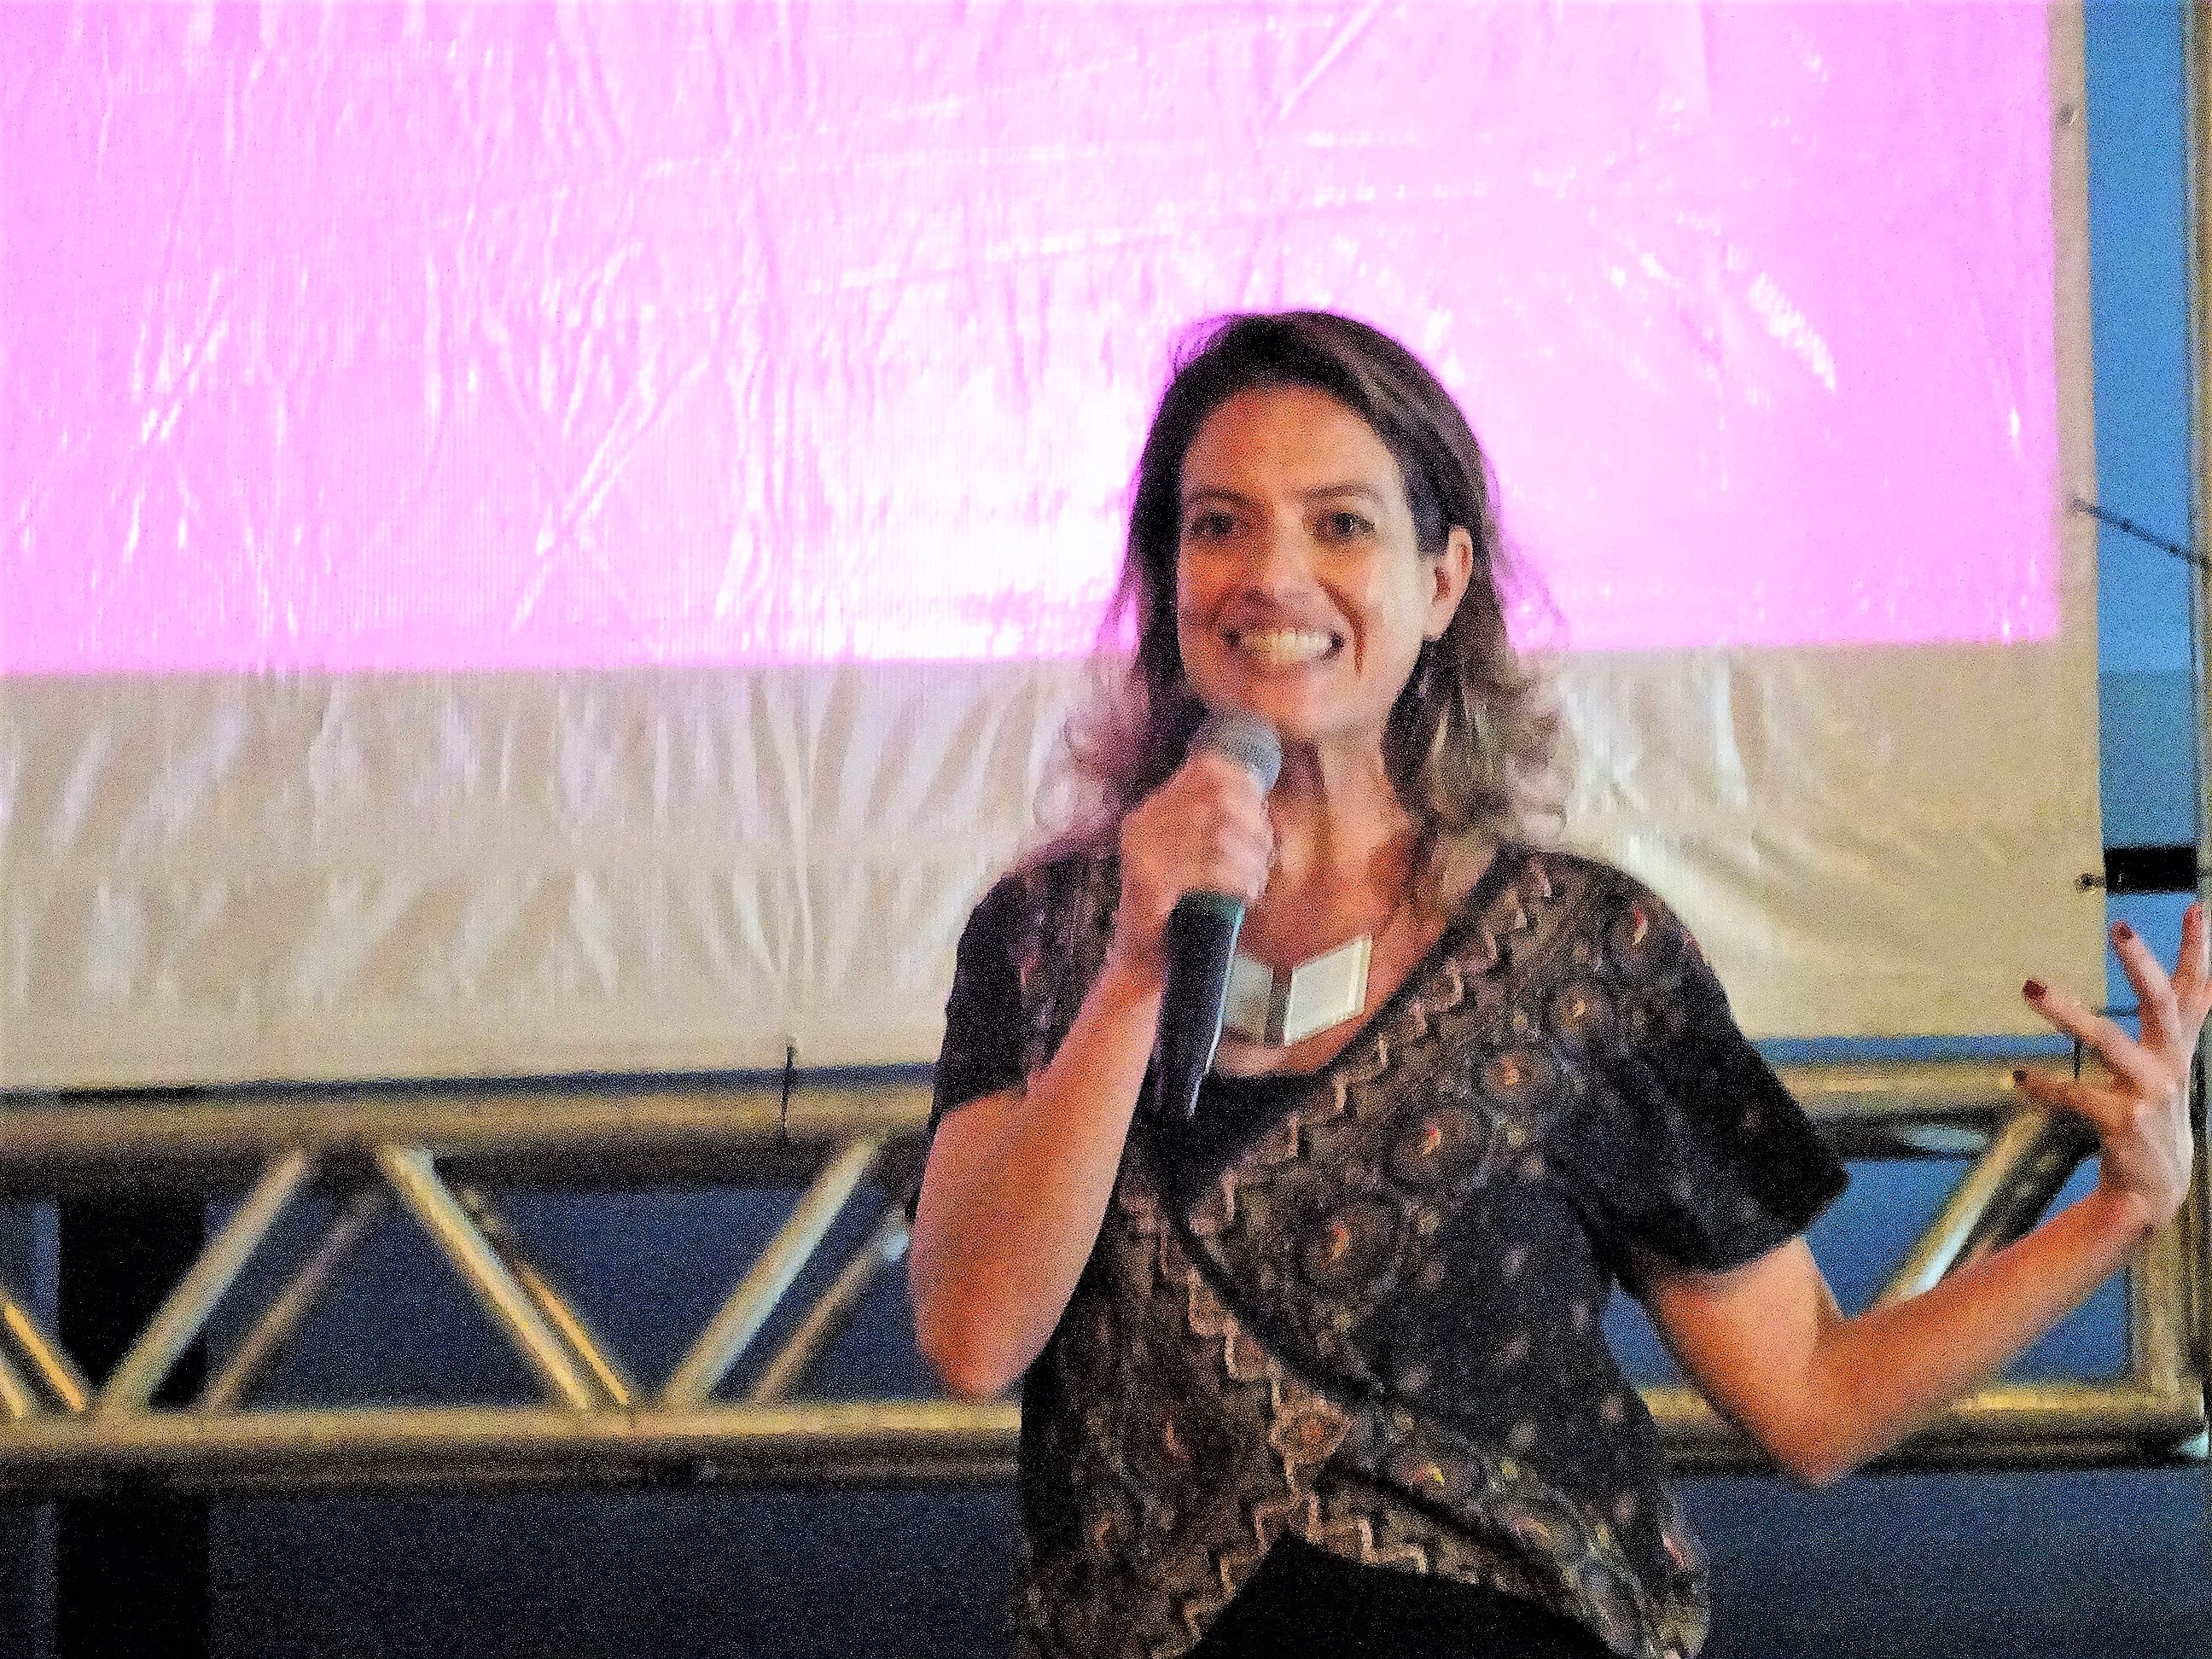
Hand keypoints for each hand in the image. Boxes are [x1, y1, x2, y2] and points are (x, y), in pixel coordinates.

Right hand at [1110, 750, 1274, 985]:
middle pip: (1221, 797)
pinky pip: (1210, 866)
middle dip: (1255, 828)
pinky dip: (1238, 881)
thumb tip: (1263, 793)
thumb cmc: (1186, 912)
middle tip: (1264, 858)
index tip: (1262, 820)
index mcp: (1153, 810)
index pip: (1209, 769)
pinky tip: (1244, 897)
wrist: (1147, 969)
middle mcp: (1143, 823)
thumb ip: (1224, 822)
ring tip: (1255, 882)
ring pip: (1220, 832)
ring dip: (1251, 860)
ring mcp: (1141, 851)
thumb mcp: (1203, 857)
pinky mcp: (1148, 881)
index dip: (1247, 787)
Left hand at [2016, 903, 2208, 1228]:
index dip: (2199, 949)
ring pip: (2107, 1040)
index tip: (2193, 907)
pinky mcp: (2123, 1121)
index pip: (2197, 991)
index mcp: (2180, 1048)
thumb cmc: (2152, 1117)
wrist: (2156, 1189)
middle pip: (2162, 1002)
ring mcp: (2150, 1093)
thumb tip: (2161, 976)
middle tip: (2120, 925)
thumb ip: (2166, 1026)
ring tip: (2030, 986)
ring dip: (2067, 1012)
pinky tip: (2017, 1079)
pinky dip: (2043, 1086)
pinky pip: (2075, 1095)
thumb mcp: (2167, 1068)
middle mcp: (2171, 1064)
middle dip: (2142, 963)